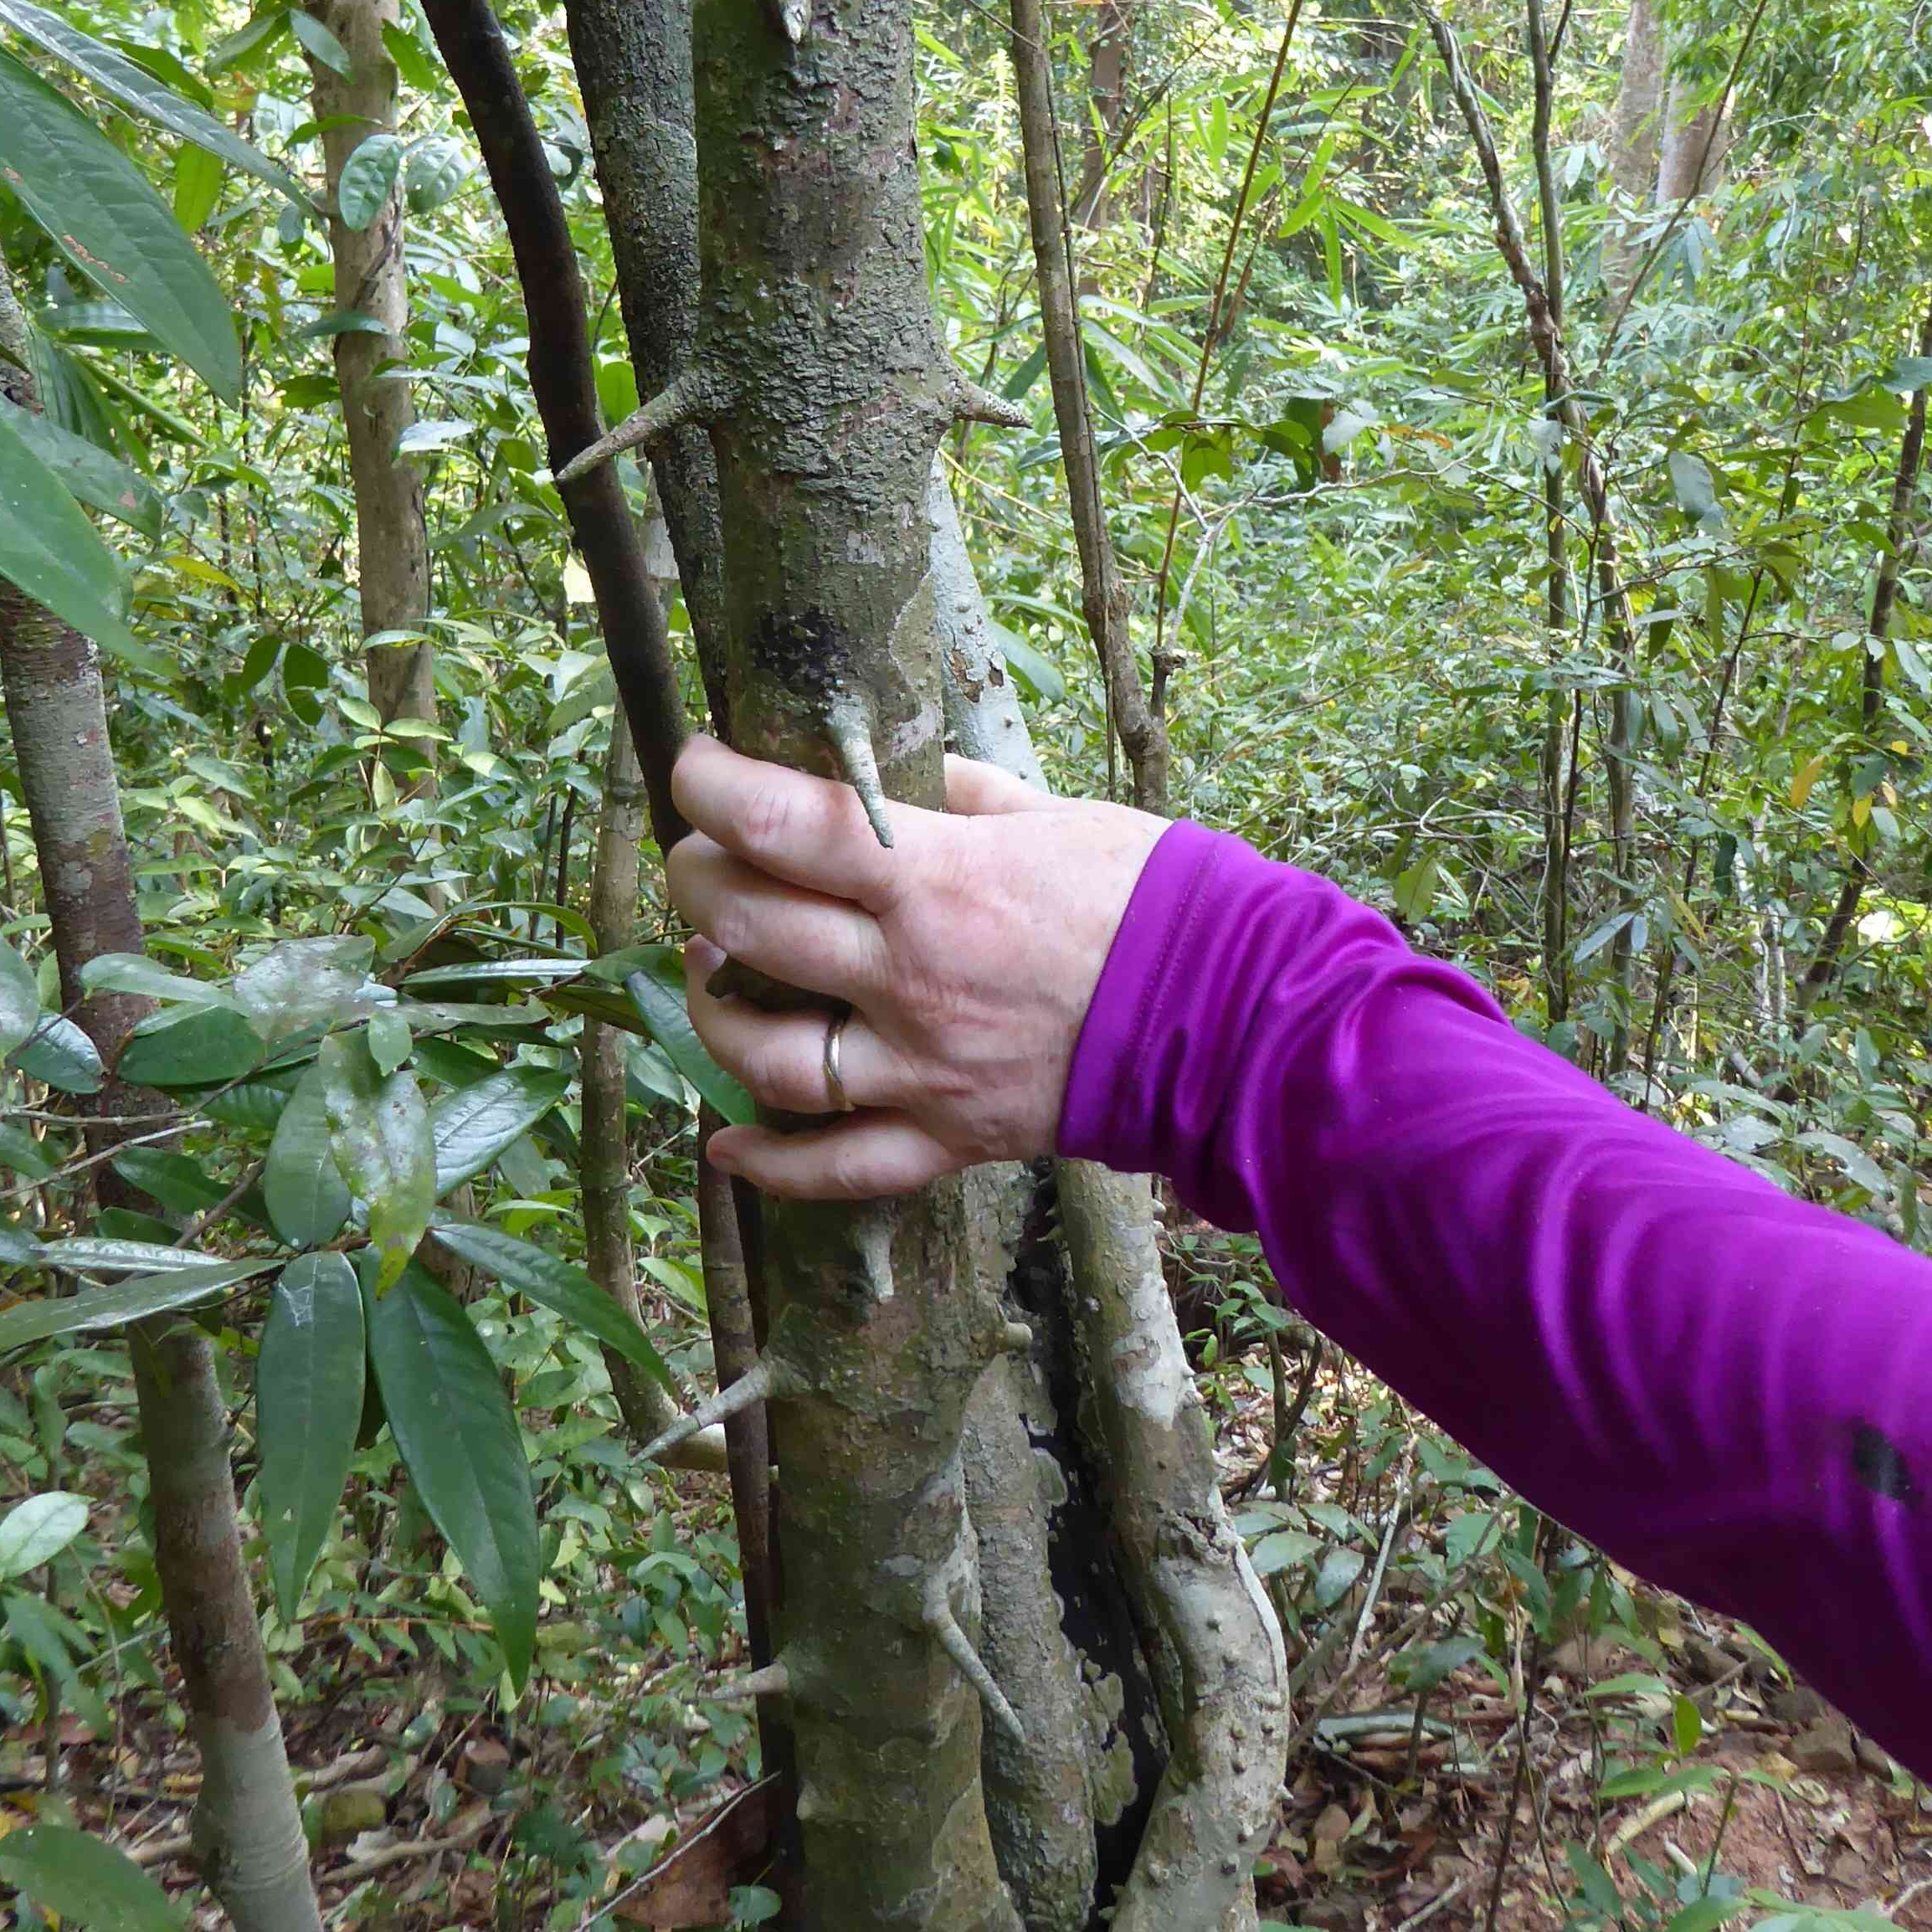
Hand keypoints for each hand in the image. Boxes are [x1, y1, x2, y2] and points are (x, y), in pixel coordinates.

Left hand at [665, 731, 1167, 1199]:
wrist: (1235, 1015)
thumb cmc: (1152, 898)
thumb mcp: (1054, 813)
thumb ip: (960, 793)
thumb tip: (900, 769)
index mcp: (934, 878)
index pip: (782, 821)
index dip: (712, 786)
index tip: (696, 765)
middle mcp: (909, 974)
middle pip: (746, 924)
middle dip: (699, 878)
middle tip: (704, 856)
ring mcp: (921, 1067)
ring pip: (764, 1052)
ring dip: (710, 1008)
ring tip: (707, 968)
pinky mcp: (948, 1136)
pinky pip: (837, 1166)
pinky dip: (769, 1162)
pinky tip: (724, 1142)